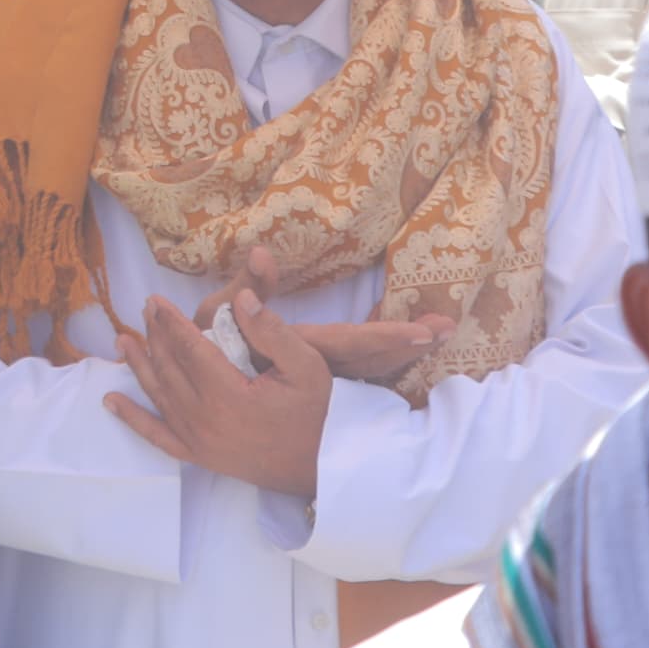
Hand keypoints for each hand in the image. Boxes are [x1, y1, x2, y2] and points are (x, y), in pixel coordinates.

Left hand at [106, 290, 330, 499]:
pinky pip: (157, 436)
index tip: (156, 300)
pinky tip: (111, 402)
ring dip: (139, 366)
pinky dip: (132, 418)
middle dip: (154, 336)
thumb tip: (240, 298)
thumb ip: (272, 331)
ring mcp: (199, 441)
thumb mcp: (307, 366)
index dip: (170, 322)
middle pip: (170, 368)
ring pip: (159, 395)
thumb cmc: (320, 414)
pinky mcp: (200, 457)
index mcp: (228, 395)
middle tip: (145, 309)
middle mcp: (204, 419)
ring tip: (123, 340)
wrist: (325, 469)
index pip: (189, 348)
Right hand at [190, 248, 454, 381]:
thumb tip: (262, 254)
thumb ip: (246, 288)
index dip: (389, 340)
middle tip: (448, 329)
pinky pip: (358, 367)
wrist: (200, 392)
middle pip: (372, 359)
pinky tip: (407, 346)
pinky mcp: (316, 377)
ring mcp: (318, 377)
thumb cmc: (208, 348)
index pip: (352, 346)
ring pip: (369, 366)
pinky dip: (383, 357)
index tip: (427, 332)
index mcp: (299, 354)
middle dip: (409, 345)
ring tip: (438, 332)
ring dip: (401, 351)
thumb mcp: (220, 316)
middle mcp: (316, 371)